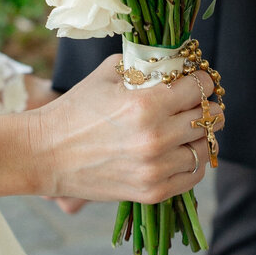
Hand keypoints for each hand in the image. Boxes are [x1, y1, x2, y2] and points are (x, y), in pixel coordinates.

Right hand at [0, 54, 215, 203]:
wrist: (47, 153)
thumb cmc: (77, 108)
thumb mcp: (109, 74)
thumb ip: (146, 65)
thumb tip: (178, 62)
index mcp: (146, 104)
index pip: (199, 88)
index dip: (202, 80)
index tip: (198, 79)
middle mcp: (156, 138)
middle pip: (208, 117)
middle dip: (205, 105)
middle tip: (195, 101)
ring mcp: (156, 169)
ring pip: (204, 146)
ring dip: (200, 133)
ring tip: (187, 125)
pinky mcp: (153, 192)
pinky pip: (194, 175)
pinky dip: (193, 160)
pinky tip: (180, 149)